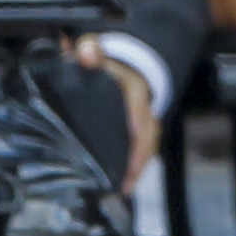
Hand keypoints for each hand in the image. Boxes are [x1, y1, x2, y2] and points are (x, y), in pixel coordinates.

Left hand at [71, 37, 161, 186]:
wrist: (122, 64)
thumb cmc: (104, 61)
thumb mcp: (94, 48)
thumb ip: (89, 49)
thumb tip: (86, 53)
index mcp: (132, 87)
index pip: (138, 102)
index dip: (138, 117)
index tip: (134, 133)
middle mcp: (143, 106)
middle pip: (148, 132)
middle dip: (140, 155)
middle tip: (128, 179)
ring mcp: (144, 121)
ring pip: (148, 144)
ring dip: (139, 166)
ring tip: (126, 186)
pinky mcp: (140, 132)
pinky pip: (144, 149)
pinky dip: (137, 166)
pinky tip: (127, 183)